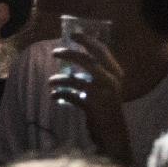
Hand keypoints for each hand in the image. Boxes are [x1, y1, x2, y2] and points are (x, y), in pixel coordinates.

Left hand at [49, 27, 129, 157]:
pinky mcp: (92, 106)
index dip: (87, 40)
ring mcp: (102, 93)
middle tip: (55, 52)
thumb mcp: (107, 87)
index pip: (101, 50)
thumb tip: (74, 58)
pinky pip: (70, 96)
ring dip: (59, 79)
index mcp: (116, 72)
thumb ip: (96, 73)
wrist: (113, 132)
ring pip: (74, 80)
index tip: (73, 34)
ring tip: (51, 82)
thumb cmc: (108, 107)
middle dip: (68, 54)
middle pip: (86, 60)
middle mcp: (111, 80)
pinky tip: (54, 96)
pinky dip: (60, 94)